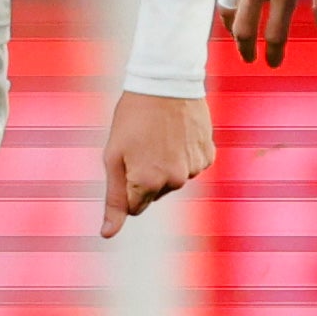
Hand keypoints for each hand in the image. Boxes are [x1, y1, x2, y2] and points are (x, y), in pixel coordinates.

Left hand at [101, 90, 213, 238]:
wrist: (166, 81)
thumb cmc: (133, 117)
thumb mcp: (114, 157)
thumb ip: (114, 199)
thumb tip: (108, 234)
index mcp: (148, 183)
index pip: (134, 207)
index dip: (127, 185)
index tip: (126, 160)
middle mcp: (174, 181)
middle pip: (155, 194)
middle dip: (146, 176)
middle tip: (142, 144)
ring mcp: (194, 168)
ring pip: (173, 180)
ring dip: (165, 164)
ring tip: (159, 135)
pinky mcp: (208, 155)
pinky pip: (191, 166)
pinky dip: (183, 154)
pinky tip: (177, 134)